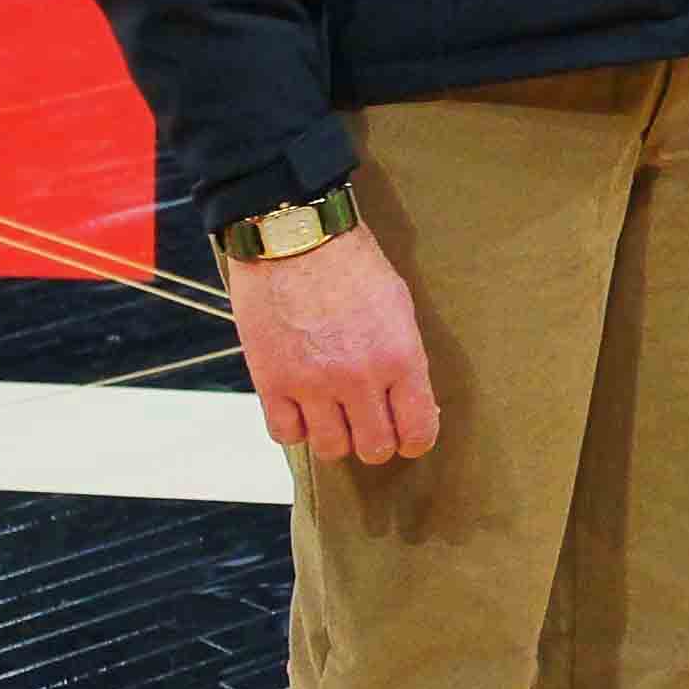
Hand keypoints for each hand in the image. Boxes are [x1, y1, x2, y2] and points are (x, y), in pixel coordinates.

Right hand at [224, 222, 437, 465]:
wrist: (295, 240)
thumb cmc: (353, 264)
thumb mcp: (398, 306)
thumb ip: (404, 357)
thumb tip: (408, 398)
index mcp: (400, 357)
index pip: (417, 428)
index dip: (416, 439)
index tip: (410, 437)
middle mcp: (359, 378)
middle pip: (374, 448)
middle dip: (377, 442)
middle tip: (371, 426)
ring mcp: (312, 385)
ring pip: (331, 449)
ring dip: (337, 438)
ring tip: (337, 416)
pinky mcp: (271, 383)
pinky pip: (286, 434)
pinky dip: (296, 428)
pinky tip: (302, 409)